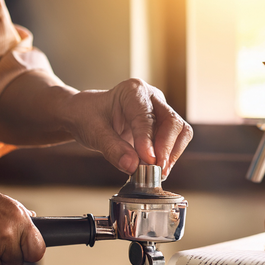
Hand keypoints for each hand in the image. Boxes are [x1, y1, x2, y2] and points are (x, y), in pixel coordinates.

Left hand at [62, 78, 192, 178]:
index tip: (148, 161)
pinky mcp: (162, 127)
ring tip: (157, 173)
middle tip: (156, 171)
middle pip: (172, 122)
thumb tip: (133, 166)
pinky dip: (168, 158)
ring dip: (172, 155)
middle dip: (167, 148)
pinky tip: (156, 170)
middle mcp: (151, 98)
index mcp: (133, 91)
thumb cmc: (87, 117)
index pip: (146, 117)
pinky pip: (175, 142)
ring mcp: (159, 112)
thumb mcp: (93, 133)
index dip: (148, 140)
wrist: (85, 116)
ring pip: (180, 133)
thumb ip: (113, 149)